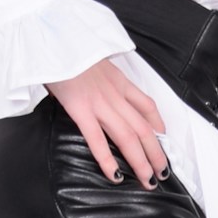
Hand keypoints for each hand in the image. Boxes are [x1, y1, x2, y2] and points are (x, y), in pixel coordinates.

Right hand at [50, 59, 168, 185]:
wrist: (54, 36)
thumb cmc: (68, 48)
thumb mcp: (93, 60)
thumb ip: (99, 78)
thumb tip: (93, 87)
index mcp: (119, 81)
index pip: (147, 106)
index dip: (159, 125)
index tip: (163, 140)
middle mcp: (115, 94)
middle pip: (144, 129)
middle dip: (157, 154)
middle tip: (163, 172)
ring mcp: (100, 102)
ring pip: (129, 137)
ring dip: (141, 162)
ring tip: (148, 181)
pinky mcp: (81, 108)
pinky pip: (97, 139)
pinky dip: (107, 160)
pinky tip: (115, 175)